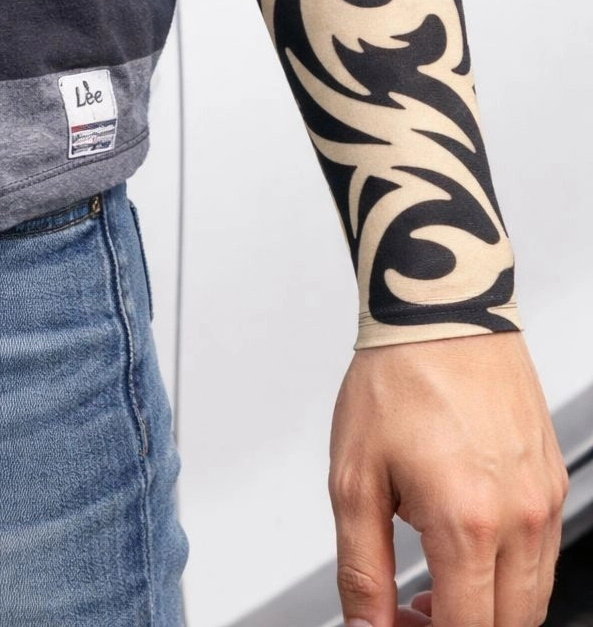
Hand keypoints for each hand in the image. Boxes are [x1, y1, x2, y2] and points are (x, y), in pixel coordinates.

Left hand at [330, 331, 567, 626]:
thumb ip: (361, 567)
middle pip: (507, 626)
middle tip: (409, 611)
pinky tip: (465, 547)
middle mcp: (519, 517)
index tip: (396, 626)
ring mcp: (543, 500)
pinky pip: (542, 555)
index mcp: (467, 522)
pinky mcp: (552, 480)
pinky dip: (508, 573)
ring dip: (486, 608)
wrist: (440, 311)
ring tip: (434, 583)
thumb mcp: (353, 478)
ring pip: (531, 597)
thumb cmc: (397, 378)